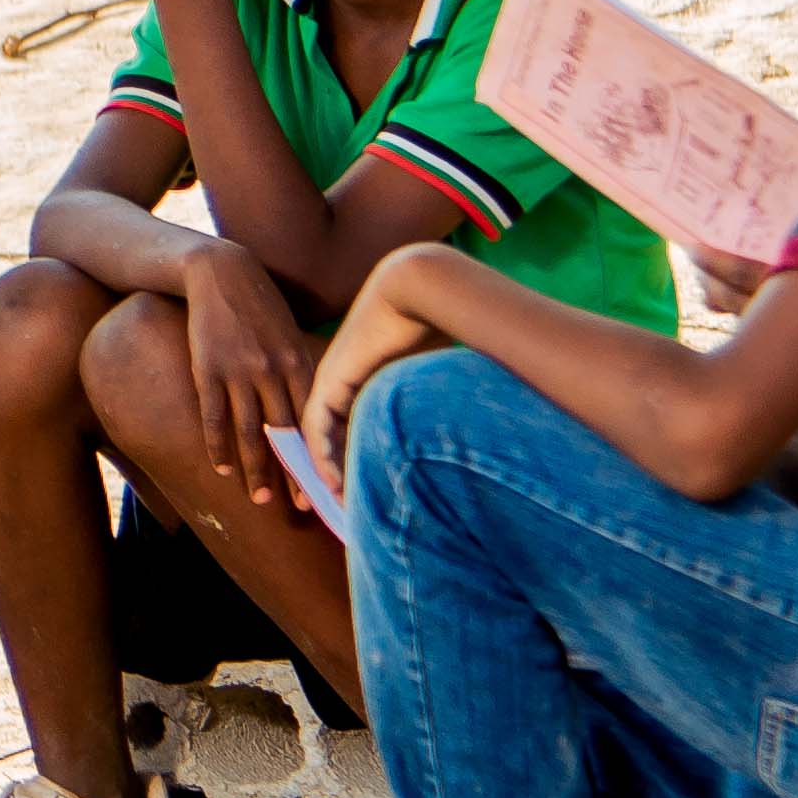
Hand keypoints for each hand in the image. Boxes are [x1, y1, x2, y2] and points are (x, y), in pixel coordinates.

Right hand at [173, 242, 315, 493]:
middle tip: (298, 507)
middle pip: (285, 433)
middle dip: (292, 473)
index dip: (318, 456)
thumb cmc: (261, 305)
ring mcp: (238, 371)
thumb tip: (318, 410)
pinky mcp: (207, 369)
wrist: (220, 273)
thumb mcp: (291, 333)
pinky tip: (223, 467)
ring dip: (256, 470)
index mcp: (298, 361)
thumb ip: (302, 370)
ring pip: (250, 432)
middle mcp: (271, 370)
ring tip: (259, 498)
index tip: (325, 485)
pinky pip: (214, 416)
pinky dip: (218, 446)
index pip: (313, 420)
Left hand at [297, 275, 451, 493]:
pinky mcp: (330, 380)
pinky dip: (322, 457)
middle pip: (338, 436)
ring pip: (323, 435)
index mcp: (375, 379)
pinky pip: (316, 428)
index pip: (359, 427)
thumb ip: (443, 407)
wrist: (421, 287)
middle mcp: (352, 379)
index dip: (364, 459)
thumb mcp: (441, 378)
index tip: (375, 493)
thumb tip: (481, 440)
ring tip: (340, 506)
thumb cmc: (446, 326)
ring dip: (330, 472)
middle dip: (344, 474)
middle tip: (352, 510)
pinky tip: (332, 483)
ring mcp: (337, 378)